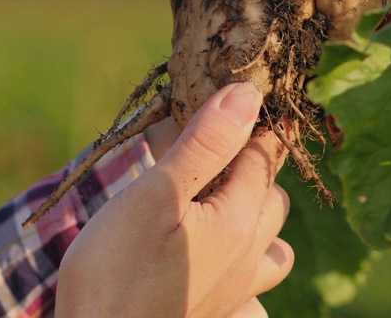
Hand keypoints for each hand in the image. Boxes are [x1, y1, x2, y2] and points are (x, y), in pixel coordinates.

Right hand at [55, 83, 291, 317]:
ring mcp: (235, 294)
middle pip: (274, 200)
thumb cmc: (116, 269)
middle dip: (255, 168)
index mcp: (240, 221)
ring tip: (225, 201)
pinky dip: (250, 274)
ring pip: (274, 249)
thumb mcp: (157, 194)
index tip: (243, 97)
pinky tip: (223, 266)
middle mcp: (248, 259)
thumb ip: (206, 144)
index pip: (263, 157)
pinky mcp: (215, 316)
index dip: (253, 124)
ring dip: (260, 220)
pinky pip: (255, 298)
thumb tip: (248, 95)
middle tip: (219, 145)